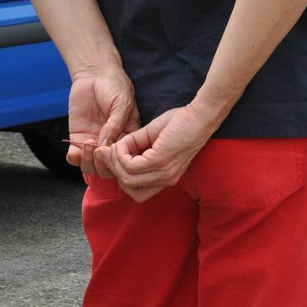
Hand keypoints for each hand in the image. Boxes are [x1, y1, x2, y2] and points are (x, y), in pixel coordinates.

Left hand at [63, 68, 137, 179]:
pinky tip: (75, 150)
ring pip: (91, 167)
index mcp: (128, 136)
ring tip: (88, 144)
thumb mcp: (122, 103)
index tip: (114, 153)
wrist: (94, 74)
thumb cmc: (114, 86)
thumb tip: (107, 145)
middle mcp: (111, 143)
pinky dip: (73, 158)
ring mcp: (94, 142)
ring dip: (88, 161)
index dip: (121, 162)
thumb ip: (116, 124)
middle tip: (99, 148)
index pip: (127, 159)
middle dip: (103, 164)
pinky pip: (74, 157)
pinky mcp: (77, 138)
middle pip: (108, 168)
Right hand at [94, 102, 219, 201]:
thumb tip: (113, 151)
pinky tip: (121, 145)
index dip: (121, 177)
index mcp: (166, 178)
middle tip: (106, 153)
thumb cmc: (181, 122)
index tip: (113, 159)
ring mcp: (164, 172)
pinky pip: (130, 165)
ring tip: (113, 147)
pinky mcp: (160, 161)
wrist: (200, 114)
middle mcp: (166, 180)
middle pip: (129, 188)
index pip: (138, 192)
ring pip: (126, 178)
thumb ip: (134, 146)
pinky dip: (120, 155)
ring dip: (114, 162)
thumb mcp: (152, 137)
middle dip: (113, 170)